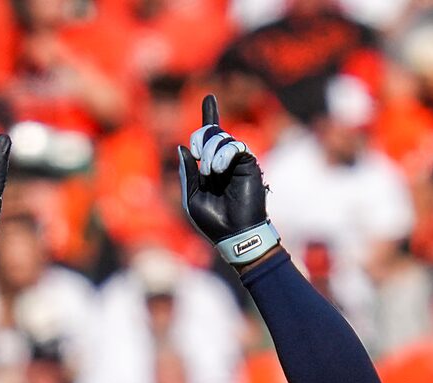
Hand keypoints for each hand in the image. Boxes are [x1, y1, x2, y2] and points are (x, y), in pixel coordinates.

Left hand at [178, 94, 275, 264]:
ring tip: (212, 173)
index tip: (209, 98)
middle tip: (202, 163)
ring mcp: (237, 161)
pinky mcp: (248, 162)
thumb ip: (188, 173)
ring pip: (220, 138)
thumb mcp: (192, 198)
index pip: (209, 137)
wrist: (235, 234)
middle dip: (201, 140)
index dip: (210, 115)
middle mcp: (224, 161)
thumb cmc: (214, 222)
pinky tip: (219, 170)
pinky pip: (233, 145)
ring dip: (210, 153)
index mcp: (211, 167)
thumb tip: (183, 147)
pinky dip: (222, 155)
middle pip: (210, 132)